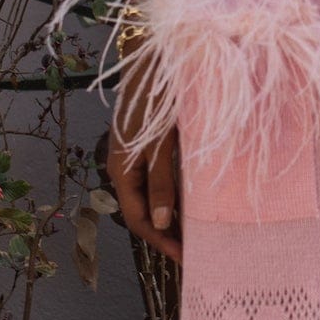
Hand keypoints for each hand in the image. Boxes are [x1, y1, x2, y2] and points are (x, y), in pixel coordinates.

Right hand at [109, 110, 182, 262]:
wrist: (154, 60)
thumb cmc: (156, 100)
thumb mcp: (160, 144)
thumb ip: (161, 182)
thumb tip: (162, 223)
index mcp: (121, 171)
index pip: (138, 219)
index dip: (161, 241)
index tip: (185, 259)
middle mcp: (126, 168)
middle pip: (144, 211)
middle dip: (167, 234)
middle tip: (196, 252)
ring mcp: (137, 157)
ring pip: (153, 197)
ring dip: (172, 216)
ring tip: (197, 234)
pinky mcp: (150, 146)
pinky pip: (160, 180)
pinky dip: (175, 196)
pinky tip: (193, 202)